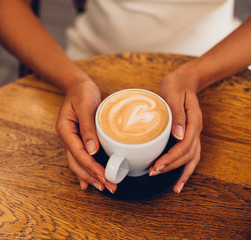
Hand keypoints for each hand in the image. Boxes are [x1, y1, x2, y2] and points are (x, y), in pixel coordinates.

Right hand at [55, 80, 116, 192]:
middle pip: (77, 162)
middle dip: (92, 177)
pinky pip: (80, 158)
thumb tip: (92, 150)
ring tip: (103, 187)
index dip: (91, 166)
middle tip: (109, 187)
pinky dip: (85, 170)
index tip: (104, 176)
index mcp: (65, 130)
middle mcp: (67, 137)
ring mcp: (72, 140)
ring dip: (89, 176)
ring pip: (78, 163)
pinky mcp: (79, 140)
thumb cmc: (82, 92)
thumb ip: (87, 127)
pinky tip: (90, 180)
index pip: (78, 153)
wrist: (78, 85)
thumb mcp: (85, 105)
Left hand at [148, 71, 202, 192]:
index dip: (171, 158)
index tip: (157, 165)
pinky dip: (185, 169)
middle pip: (187, 155)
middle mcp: (195, 130)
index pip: (184, 145)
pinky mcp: (187, 135)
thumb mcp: (174, 95)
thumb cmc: (176, 85)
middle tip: (152, 172)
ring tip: (167, 182)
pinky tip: (178, 180)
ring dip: (178, 171)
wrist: (183, 80)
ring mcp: (193, 134)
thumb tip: (177, 135)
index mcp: (193, 121)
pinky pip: (190, 155)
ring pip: (191, 158)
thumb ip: (177, 114)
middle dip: (170, 166)